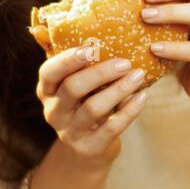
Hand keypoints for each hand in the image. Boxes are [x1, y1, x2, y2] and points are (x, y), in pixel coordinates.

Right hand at [36, 48, 147, 168]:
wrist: (88, 151)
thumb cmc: (87, 106)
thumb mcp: (80, 89)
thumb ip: (87, 69)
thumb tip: (116, 38)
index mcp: (47, 91)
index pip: (49, 72)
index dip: (67, 60)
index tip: (90, 48)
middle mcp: (53, 112)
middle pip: (73, 87)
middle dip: (101, 73)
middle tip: (125, 62)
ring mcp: (69, 132)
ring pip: (94, 108)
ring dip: (119, 89)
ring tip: (138, 76)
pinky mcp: (88, 148)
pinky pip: (112, 127)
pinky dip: (130, 111)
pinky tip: (142, 97)